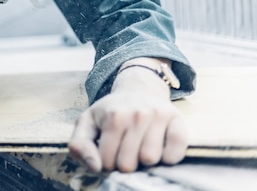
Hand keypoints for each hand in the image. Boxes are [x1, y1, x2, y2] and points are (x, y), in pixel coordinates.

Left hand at [68, 59, 186, 172]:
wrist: (138, 89)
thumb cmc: (110, 111)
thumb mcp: (87, 122)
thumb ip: (79, 144)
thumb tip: (95, 167)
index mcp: (113, 117)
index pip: (106, 162)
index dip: (106, 162)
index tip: (108, 151)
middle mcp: (136, 115)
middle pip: (128, 164)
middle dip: (124, 163)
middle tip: (124, 151)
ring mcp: (158, 116)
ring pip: (150, 160)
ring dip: (144, 160)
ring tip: (139, 148)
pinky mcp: (177, 121)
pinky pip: (175, 154)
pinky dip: (168, 158)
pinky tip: (159, 149)